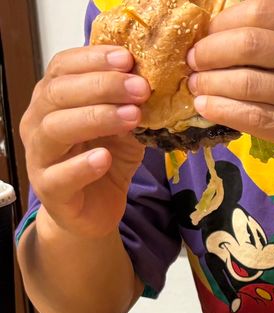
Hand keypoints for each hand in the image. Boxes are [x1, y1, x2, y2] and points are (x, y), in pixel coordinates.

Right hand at [19, 46, 148, 239]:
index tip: (127, 57)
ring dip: (96, 118)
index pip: (63, 67)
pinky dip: (82, 165)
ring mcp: (40, 155)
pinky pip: (60, 175)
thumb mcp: (124, 129)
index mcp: (53, 99)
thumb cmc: (105, 161)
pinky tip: (104, 157)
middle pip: (59, 93)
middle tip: (140, 88)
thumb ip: (130, 106)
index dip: (93, 59)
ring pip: (55, 129)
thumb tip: (152, 82)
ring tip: (132, 116)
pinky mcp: (50, 190)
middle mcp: (39, 121)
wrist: (93, 211)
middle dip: (102, 86)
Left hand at [188, 0, 273, 207]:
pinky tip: (209, 107)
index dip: (223, 22)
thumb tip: (231, 31)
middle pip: (248, 44)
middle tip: (193, 60)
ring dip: (211, 82)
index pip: (261, 12)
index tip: (205, 34)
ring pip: (248, 83)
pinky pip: (257, 118)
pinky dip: (225, 110)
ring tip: (196, 85)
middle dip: (209, 51)